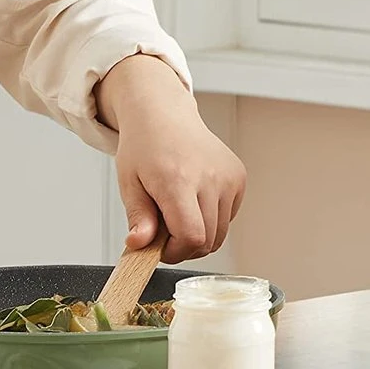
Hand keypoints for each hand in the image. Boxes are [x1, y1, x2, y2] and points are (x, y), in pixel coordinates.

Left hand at [95, 55, 246, 262]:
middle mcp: (210, 178)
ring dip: (201, 234)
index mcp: (178, 180)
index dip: (176, 252)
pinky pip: (229, 216)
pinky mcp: (239, 177)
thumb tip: (140, 245)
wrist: (165, 116)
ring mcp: (229, 177)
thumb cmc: (145, 147)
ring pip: (221, 232)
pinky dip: (213, 219)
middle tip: (166, 233)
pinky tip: (195, 200)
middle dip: (185, 246)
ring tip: (180, 215)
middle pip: (208, 239)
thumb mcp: (129, 183)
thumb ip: (139, 217)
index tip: (162, 249)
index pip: (192, 236)